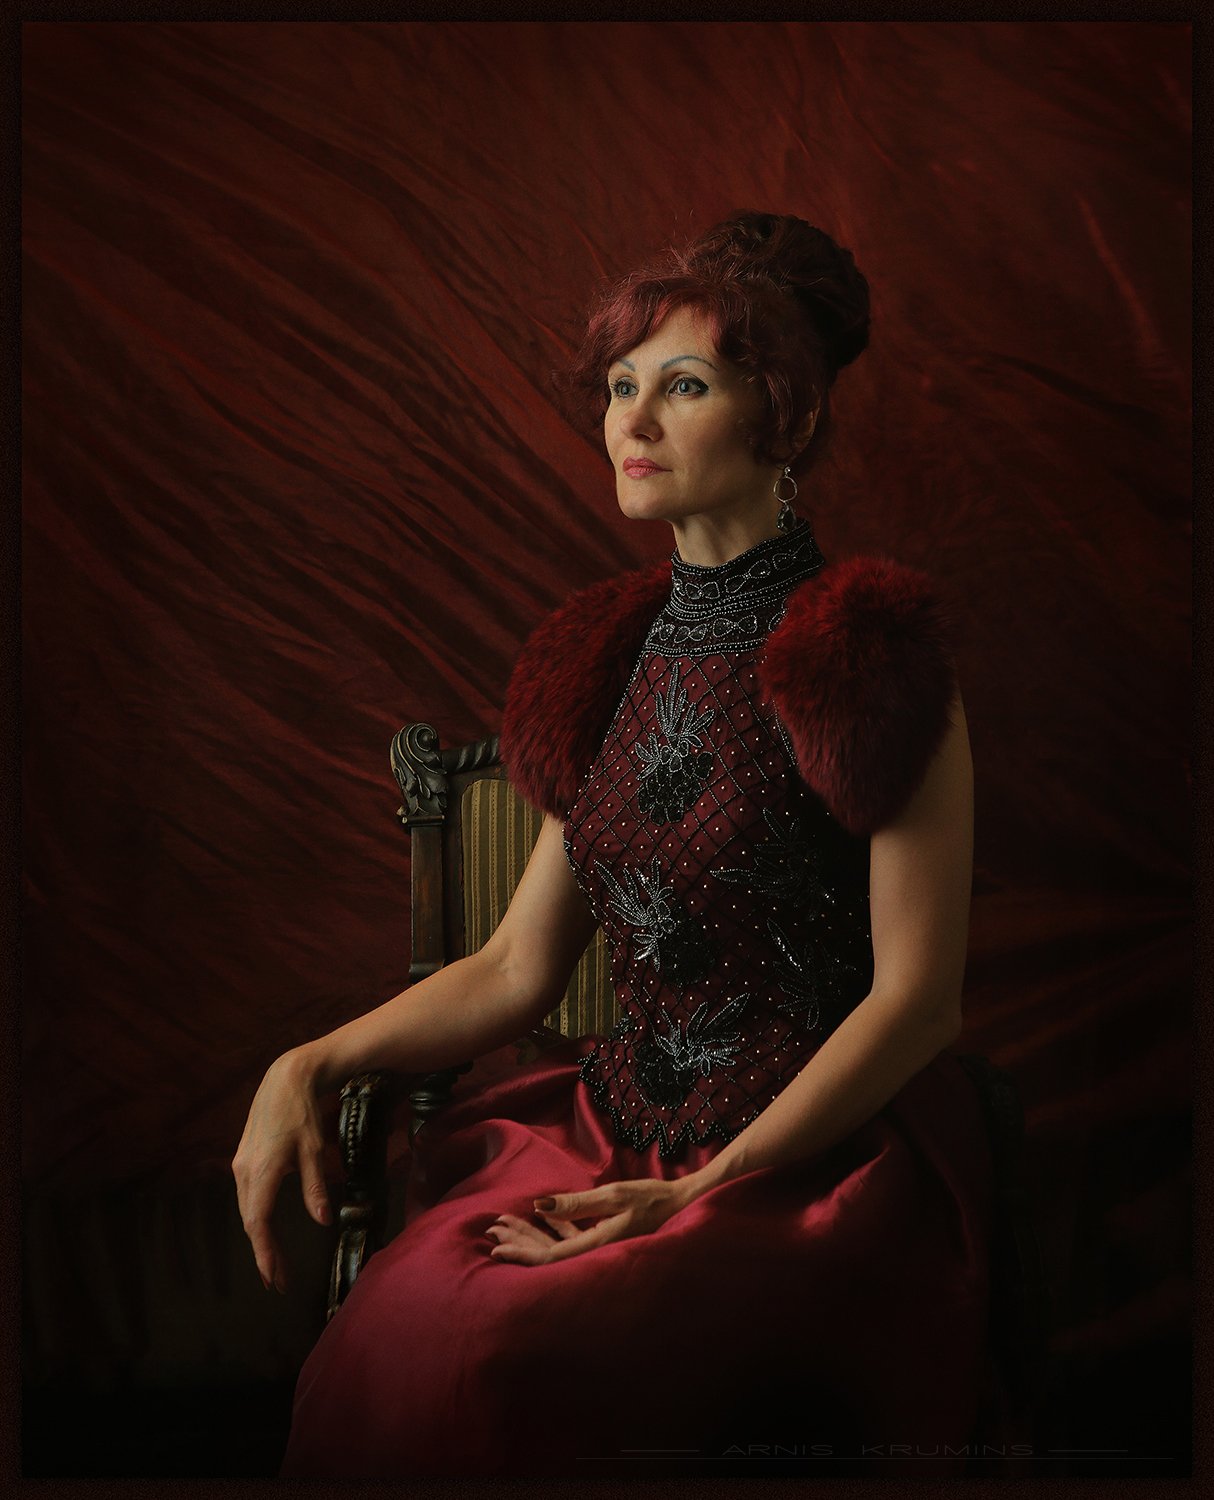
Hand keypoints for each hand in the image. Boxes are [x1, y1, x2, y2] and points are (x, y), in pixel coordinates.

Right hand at [232, 1047, 332, 1291]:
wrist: (284, 1080)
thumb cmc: (302, 1114)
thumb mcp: (314, 1150)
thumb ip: (315, 1187)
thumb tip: (323, 1221)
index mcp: (262, 1171)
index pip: (259, 1223)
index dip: (266, 1253)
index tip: (274, 1279)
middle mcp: (244, 1172)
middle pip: (250, 1221)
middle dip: (264, 1253)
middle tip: (279, 1281)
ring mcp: (240, 1165)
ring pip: (247, 1210)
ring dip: (259, 1237)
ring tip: (274, 1264)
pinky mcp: (244, 1160)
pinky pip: (247, 1197)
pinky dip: (256, 1218)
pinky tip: (266, 1230)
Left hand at [485, 1177, 699, 1265]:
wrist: (686, 1206)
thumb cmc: (654, 1199)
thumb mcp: (615, 1196)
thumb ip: (578, 1204)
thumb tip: (540, 1206)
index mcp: (596, 1249)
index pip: (548, 1261)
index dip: (521, 1255)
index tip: (496, 1250)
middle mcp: (595, 1257)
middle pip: (547, 1256)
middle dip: (519, 1243)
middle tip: (492, 1231)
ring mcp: (600, 1250)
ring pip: (557, 1248)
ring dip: (531, 1236)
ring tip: (506, 1224)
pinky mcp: (605, 1241)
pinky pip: (572, 1240)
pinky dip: (554, 1229)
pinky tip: (543, 1217)